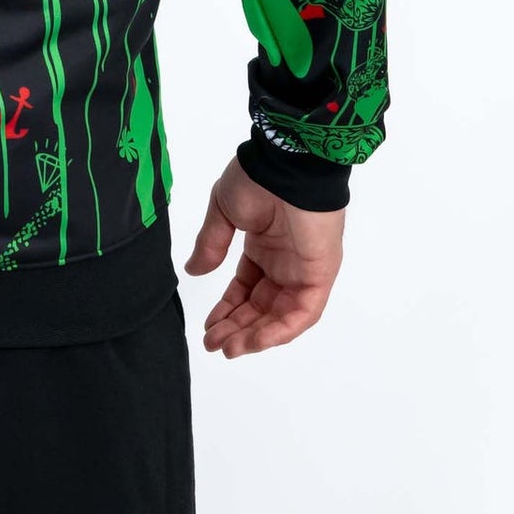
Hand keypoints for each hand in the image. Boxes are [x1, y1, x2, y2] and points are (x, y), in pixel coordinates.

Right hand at [184, 157, 344, 357]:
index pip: (246, 288)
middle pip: (260, 307)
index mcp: (264, 246)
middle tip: (213, 343)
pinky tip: (253, 340)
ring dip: (255, 335)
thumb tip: (194, 271)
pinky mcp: (319, 275)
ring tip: (228, 348)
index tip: (208, 327)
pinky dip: (279, 330)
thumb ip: (211, 244)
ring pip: (280, 315)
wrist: (288, 164)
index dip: (227, 308)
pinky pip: (302, 313)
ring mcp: (303, 270)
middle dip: (236, 327)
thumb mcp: (223, 212)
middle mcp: (285, 262)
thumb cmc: (257, 179)